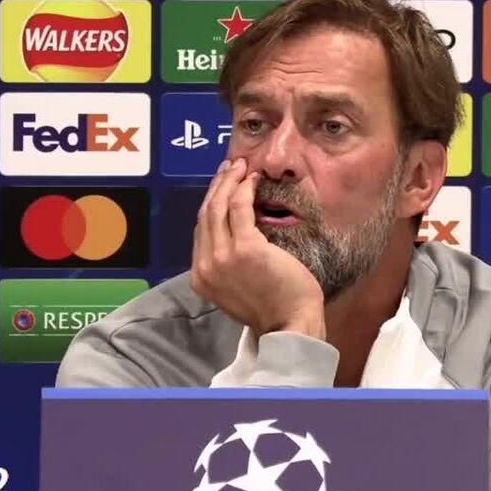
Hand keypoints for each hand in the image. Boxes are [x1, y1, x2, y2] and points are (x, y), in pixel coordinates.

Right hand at [191, 158, 326, 339]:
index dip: (210, 203)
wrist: (290, 324)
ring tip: (240, 167)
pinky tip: (253, 179)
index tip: (221, 186)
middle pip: (206, 214)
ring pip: (218, 207)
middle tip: (229, 168)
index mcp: (201, 278)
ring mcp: (222, 257)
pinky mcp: (245, 248)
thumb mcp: (237, 287)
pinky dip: (244, 189)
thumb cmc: (273, 306)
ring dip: (229, 182)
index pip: (201, 230)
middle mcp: (206, 266)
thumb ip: (227, 265)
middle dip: (217, 186)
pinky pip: (239, 208)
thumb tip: (231, 236)